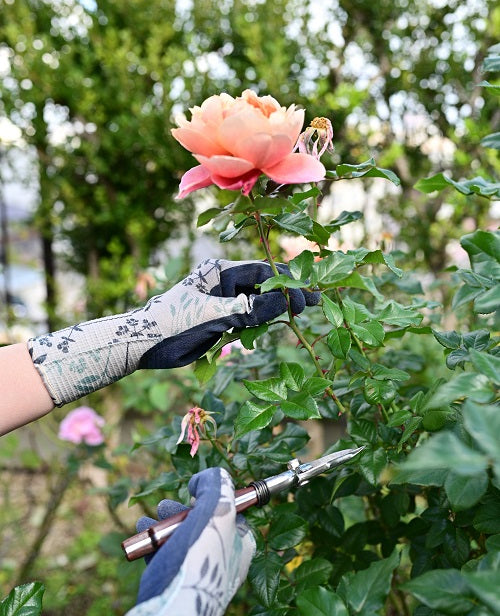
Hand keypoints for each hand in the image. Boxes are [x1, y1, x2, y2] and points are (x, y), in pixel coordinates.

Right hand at [68, 468, 254, 615]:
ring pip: (181, 539)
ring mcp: (199, 574)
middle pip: (203, 523)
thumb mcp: (217, 510)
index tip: (195, 492)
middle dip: (181, 510)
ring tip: (150, 519)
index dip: (214, 498)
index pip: (233, 512)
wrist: (170, 614)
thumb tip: (206, 478)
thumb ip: (216, 485)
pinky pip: (165, 556)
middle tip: (167, 506)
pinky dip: (153, 543)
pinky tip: (141, 535)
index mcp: (241, 545)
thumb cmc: (198, 561)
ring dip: (163, 525)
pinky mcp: (176, 585)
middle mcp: (223, 561)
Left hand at [139, 257, 319, 368]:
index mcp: (220, 273)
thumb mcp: (214, 317)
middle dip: (287, 294)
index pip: (263, 272)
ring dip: (275, 309)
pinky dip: (261, 323)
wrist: (142, 344)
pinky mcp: (218, 318)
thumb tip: (283, 304)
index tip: (307, 297)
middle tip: (314, 303)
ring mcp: (221, 300)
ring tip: (301, 315)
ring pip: (256, 302)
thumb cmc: (173, 325)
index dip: (287, 283)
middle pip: (263, 285)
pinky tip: (276, 325)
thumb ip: (249, 310)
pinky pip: (246, 318)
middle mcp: (223, 283)